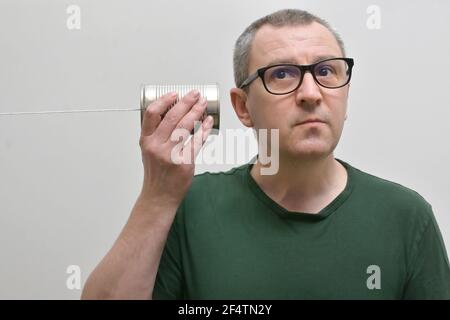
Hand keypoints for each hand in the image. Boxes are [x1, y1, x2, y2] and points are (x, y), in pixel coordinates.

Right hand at [139, 90, 213, 204]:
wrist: (159, 196)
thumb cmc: (157, 173)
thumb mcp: (149, 151)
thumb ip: (157, 133)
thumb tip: (174, 112)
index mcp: (146, 140)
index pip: (152, 113)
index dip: (164, 100)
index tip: (174, 94)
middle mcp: (156, 146)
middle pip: (172, 117)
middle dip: (186, 102)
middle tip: (195, 94)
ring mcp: (170, 155)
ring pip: (185, 126)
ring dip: (196, 111)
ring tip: (203, 103)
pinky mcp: (184, 163)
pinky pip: (196, 141)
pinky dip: (204, 129)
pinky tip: (208, 121)